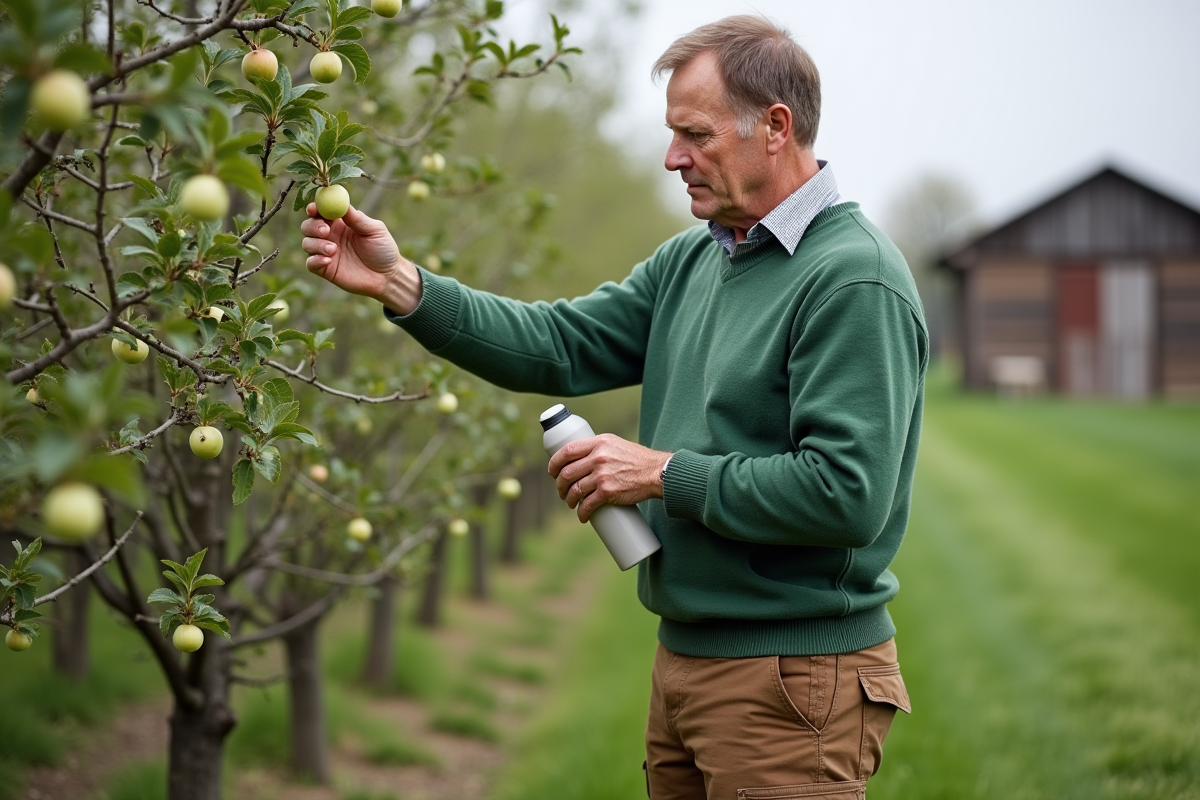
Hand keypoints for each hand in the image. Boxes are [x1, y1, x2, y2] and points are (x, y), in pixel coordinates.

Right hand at [300, 203, 420, 312]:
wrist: (387, 276)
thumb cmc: (383, 250)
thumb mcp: (374, 230)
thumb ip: (357, 218)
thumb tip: (342, 204)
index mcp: (340, 222)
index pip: (320, 211)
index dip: (315, 208)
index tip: (314, 209)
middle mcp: (330, 236)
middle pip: (308, 225)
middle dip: (313, 226)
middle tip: (325, 230)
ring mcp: (326, 252)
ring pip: (307, 243)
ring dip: (316, 244)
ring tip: (334, 249)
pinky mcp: (325, 269)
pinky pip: (310, 263)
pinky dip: (315, 260)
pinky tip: (328, 260)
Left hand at [548, 434, 670, 523]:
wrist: (657, 473)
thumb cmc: (637, 459)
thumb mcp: (616, 444)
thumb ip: (598, 449)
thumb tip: (580, 458)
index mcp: (599, 443)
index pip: (567, 450)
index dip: (554, 463)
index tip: (552, 472)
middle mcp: (598, 457)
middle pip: (567, 472)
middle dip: (559, 485)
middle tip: (561, 491)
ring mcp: (602, 475)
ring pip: (575, 490)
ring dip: (568, 499)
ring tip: (571, 503)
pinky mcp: (608, 491)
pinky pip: (587, 504)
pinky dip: (582, 513)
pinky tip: (582, 516)